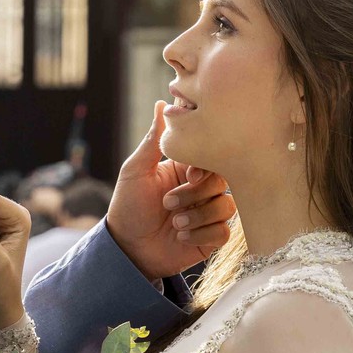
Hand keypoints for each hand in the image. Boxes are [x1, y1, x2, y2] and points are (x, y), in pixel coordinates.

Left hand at [106, 102, 235, 282]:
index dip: (205, 166)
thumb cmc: (128, 207)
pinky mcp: (211, 237)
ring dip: (198, 216)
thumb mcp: (135, 171)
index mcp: (186, 169)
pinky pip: (223, 232)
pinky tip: (181, 238)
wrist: (127, 249)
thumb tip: (163, 104)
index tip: (189, 175)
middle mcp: (200, 188)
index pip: (211, 157)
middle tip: (168, 205)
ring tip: (175, 224)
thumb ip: (153, 140)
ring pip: (226, 207)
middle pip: (223, 181)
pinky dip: (202, 234)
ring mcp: (208, 212)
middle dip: (196, 194)